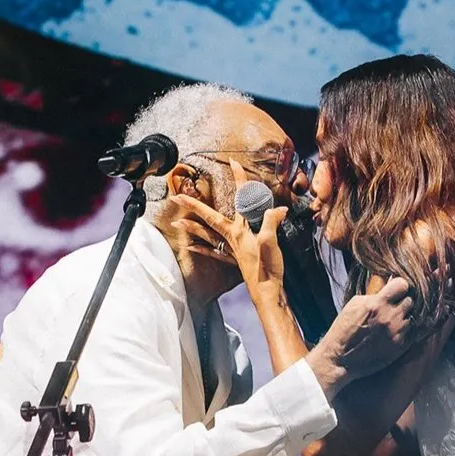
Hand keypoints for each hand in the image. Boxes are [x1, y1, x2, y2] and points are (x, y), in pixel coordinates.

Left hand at [171, 159, 288, 300]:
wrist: (267, 292)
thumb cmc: (268, 269)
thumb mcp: (272, 242)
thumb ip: (272, 222)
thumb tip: (278, 208)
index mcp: (242, 230)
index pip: (240, 199)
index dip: (239, 179)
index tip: (234, 163)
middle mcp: (234, 237)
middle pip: (211, 217)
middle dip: (194, 205)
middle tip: (177, 196)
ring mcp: (232, 249)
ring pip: (208, 235)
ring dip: (192, 227)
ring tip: (177, 220)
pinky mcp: (234, 260)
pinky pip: (214, 252)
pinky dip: (202, 248)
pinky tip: (191, 246)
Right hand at [307, 277, 414, 392]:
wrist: (341, 359)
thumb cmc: (344, 330)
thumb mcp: (354, 305)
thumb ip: (373, 295)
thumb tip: (387, 287)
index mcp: (377, 304)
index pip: (403, 284)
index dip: (399, 286)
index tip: (396, 290)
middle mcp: (390, 317)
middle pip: (410, 300)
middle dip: (402, 301)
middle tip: (394, 306)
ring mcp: (397, 332)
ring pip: (412, 316)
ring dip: (404, 317)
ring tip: (392, 322)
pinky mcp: (401, 346)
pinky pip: (413, 332)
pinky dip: (406, 330)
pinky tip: (395, 332)